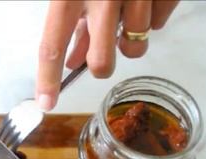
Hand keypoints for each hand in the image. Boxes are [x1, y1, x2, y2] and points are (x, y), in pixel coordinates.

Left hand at [36, 0, 179, 110]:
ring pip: (134, 47)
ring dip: (127, 41)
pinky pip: (159, 25)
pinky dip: (151, 21)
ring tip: (124, 16)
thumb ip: (70, 20)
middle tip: (99, 52)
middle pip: (101, 62)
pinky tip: (142, 3)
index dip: (47, 79)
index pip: (52, 45)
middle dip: (99, 65)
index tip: (46, 102)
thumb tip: (71, 58)